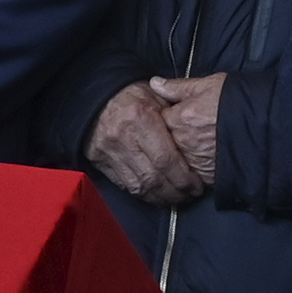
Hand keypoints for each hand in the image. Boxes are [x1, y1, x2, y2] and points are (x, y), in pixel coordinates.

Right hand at [84, 82, 202, 204]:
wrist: (94, 95)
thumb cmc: (129, 94)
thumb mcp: (155, 95)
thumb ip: (176, 114)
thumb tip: (197, 134)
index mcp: (140, 118)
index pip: (166, 159)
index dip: (183, 178)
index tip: (196, 185)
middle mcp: (123, 138)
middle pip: (153, 178)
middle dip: (175, 193)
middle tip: (189, 195)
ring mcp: (109, 152)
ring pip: (139, 187)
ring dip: (160, 198)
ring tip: (175, 198)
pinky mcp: (99, 161)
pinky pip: (124, 185)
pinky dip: (142, 194)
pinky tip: (155, 195)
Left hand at [148, 72, 227, 187]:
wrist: (266, 122)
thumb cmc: (237, 101)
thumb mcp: (207, 85)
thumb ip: (177, 87)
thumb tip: (155, 83)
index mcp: (179, 118)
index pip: (159, 120)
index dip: (168, 117)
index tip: (178, 116)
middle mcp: (184, 142)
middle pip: (167, 142)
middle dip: (174, 136)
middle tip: (192, 130)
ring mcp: (195, 161)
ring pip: (178, 160)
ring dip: (185, 153)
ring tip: (201, 143)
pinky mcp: (208, 175)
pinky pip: (194, 174)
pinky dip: (197, 167)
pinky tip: (207, 156)